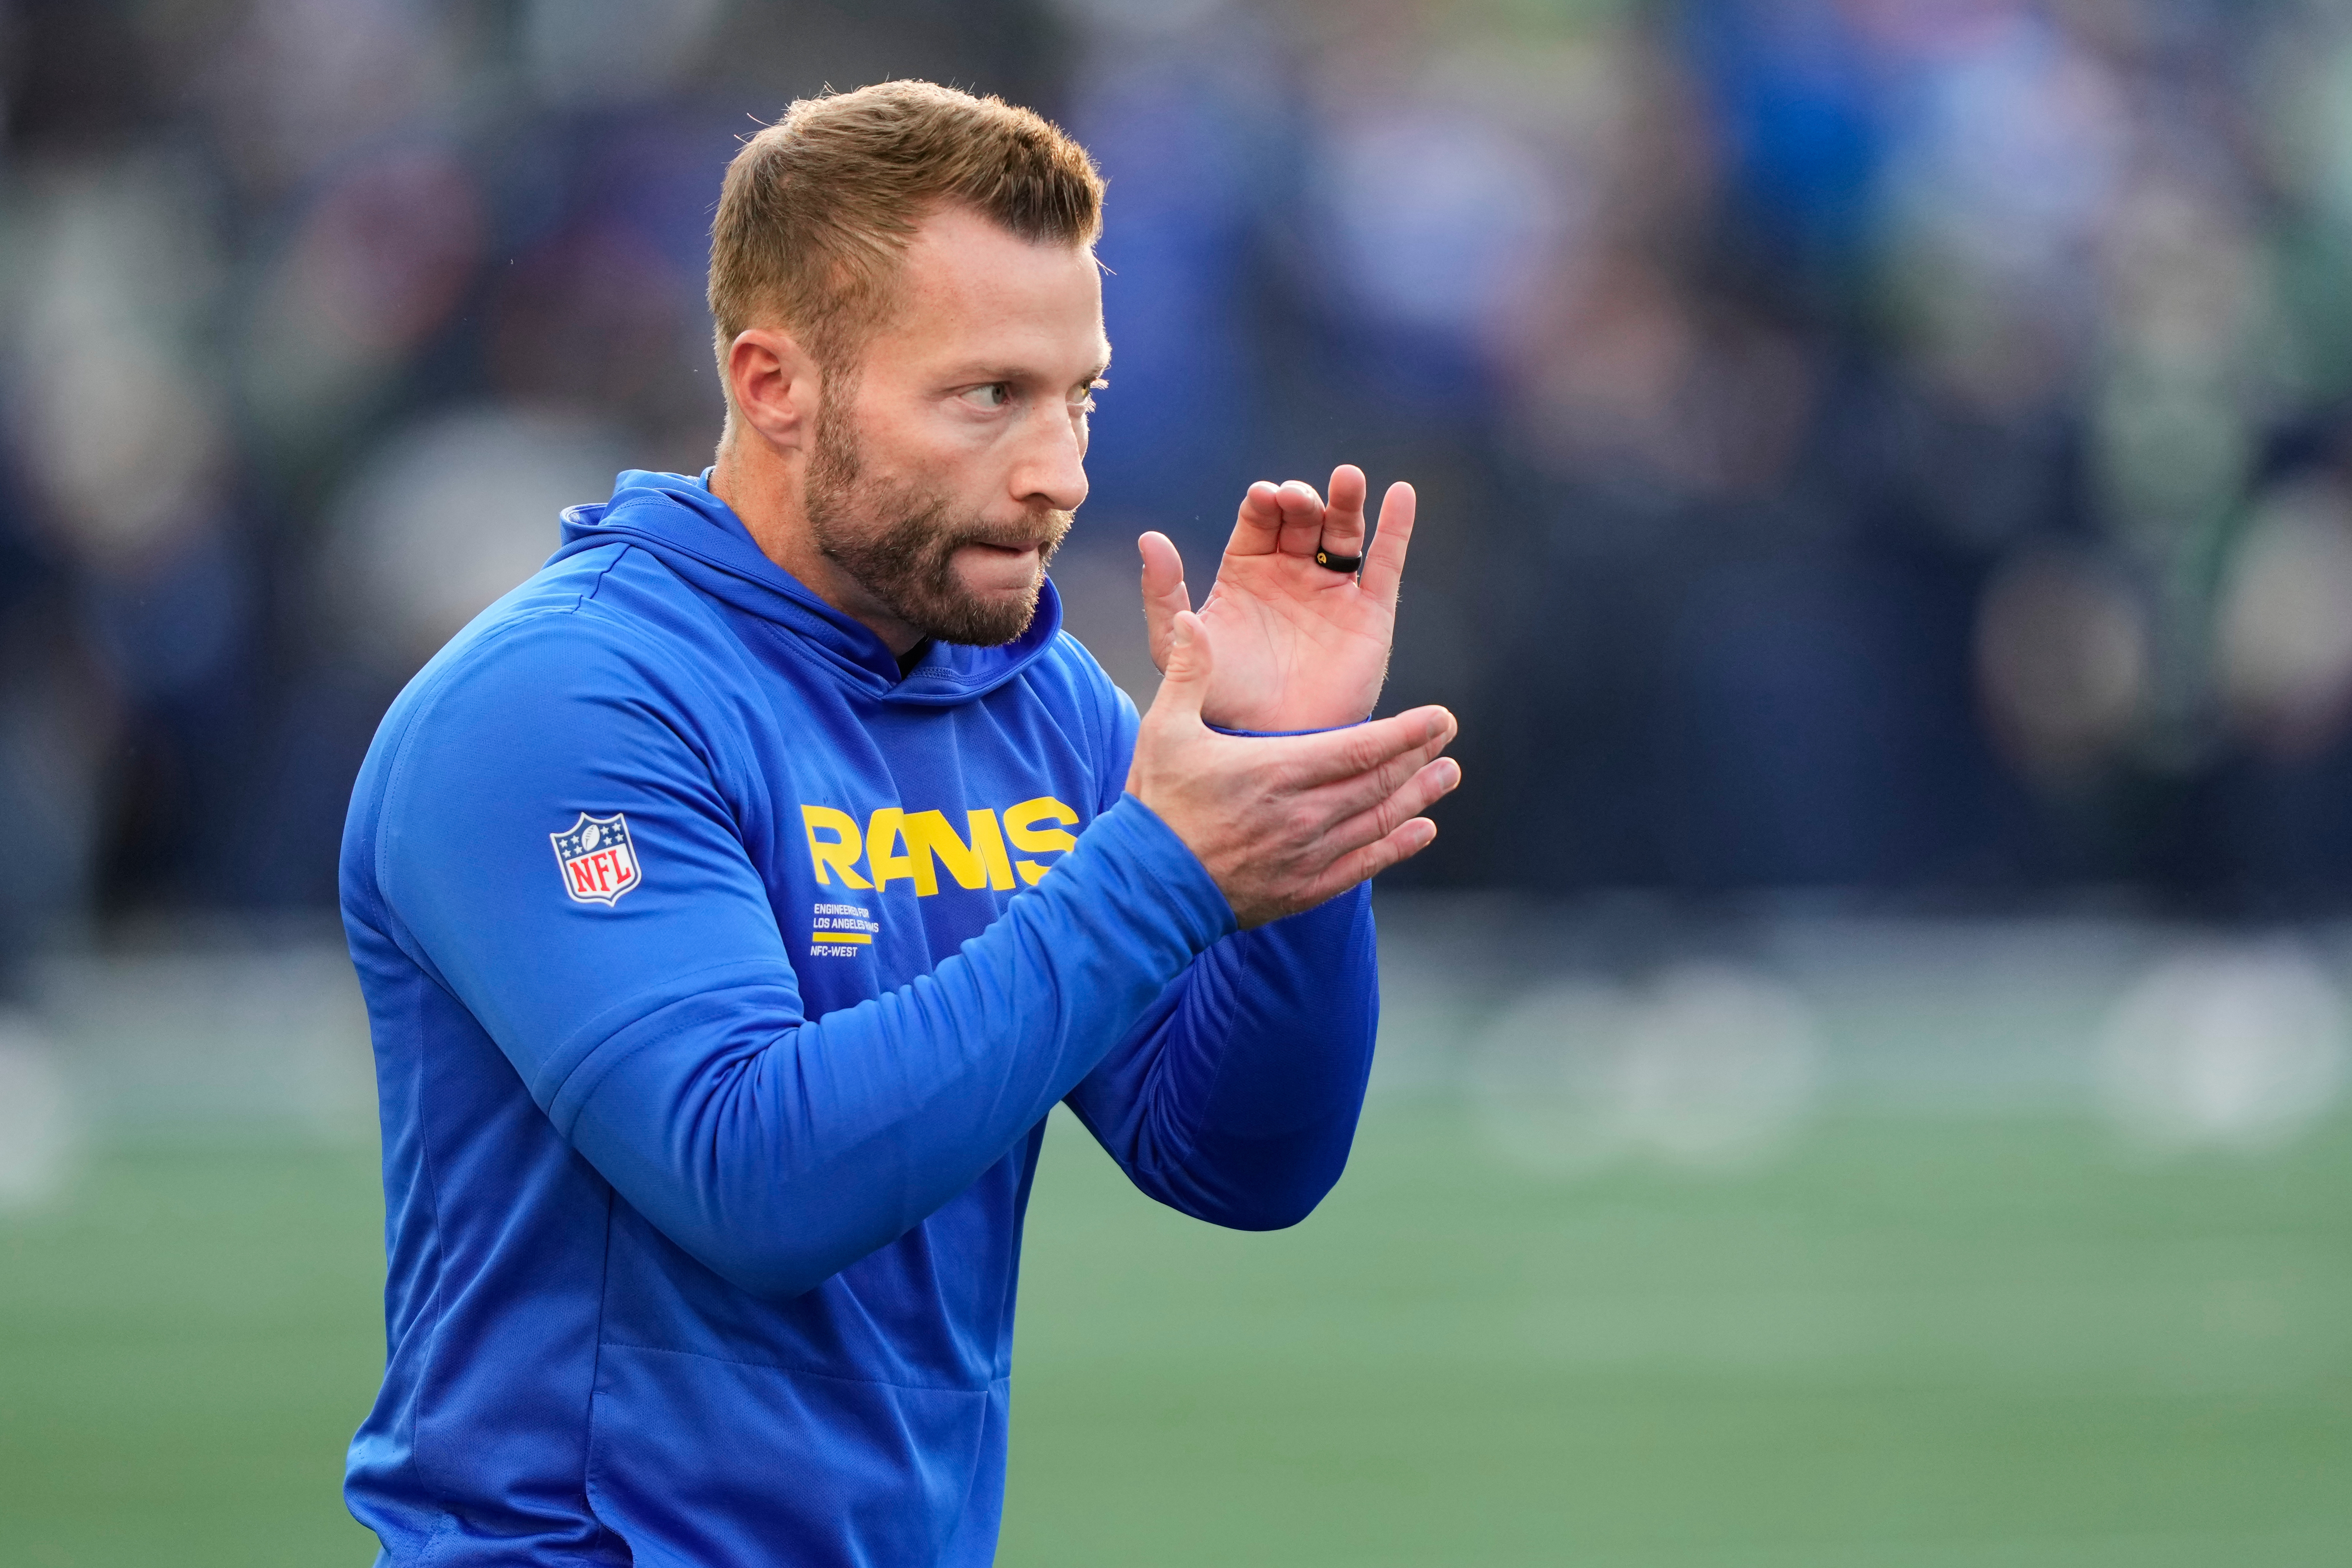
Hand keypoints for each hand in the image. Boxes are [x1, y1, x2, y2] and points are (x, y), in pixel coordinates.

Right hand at [1127, 611, 1459, 927]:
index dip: (1407, 733)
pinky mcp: (1303, 888)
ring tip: (1447, 777)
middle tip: (1447, 739)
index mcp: (1278, 770)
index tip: (1440, 718)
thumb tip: (1189, 620)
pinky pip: (1362, 865)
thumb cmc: (1157, 806)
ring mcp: (1307, 854)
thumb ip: (1186, 673)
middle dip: (1419, 758)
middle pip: (1379, 782)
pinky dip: (1396, 848)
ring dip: (1419, 798)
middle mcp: (1303, 813)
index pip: (1361, 747)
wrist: (1147, 889)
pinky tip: (1421, 832)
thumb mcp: (1163, 730)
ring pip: (1378, 821)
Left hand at [1139, 465, 1414, 730]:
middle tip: (1298, 499)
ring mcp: (1333, 590)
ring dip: (1347, 501)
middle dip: (1302, 500)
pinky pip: (1386, 564)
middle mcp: (1291, 573)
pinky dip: (1396, 528)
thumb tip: (1150, 538)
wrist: (1269, 744)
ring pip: (1343, 531)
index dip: (1263, 503)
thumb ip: (1162, 595)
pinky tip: (1400, 495)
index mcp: (1247, 571)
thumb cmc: (1219, 700)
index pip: (1259, 520)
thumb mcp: (1175, 647)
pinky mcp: (1370, 614)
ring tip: (1348, 479)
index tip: (1263, 498)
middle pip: (1303, 517)